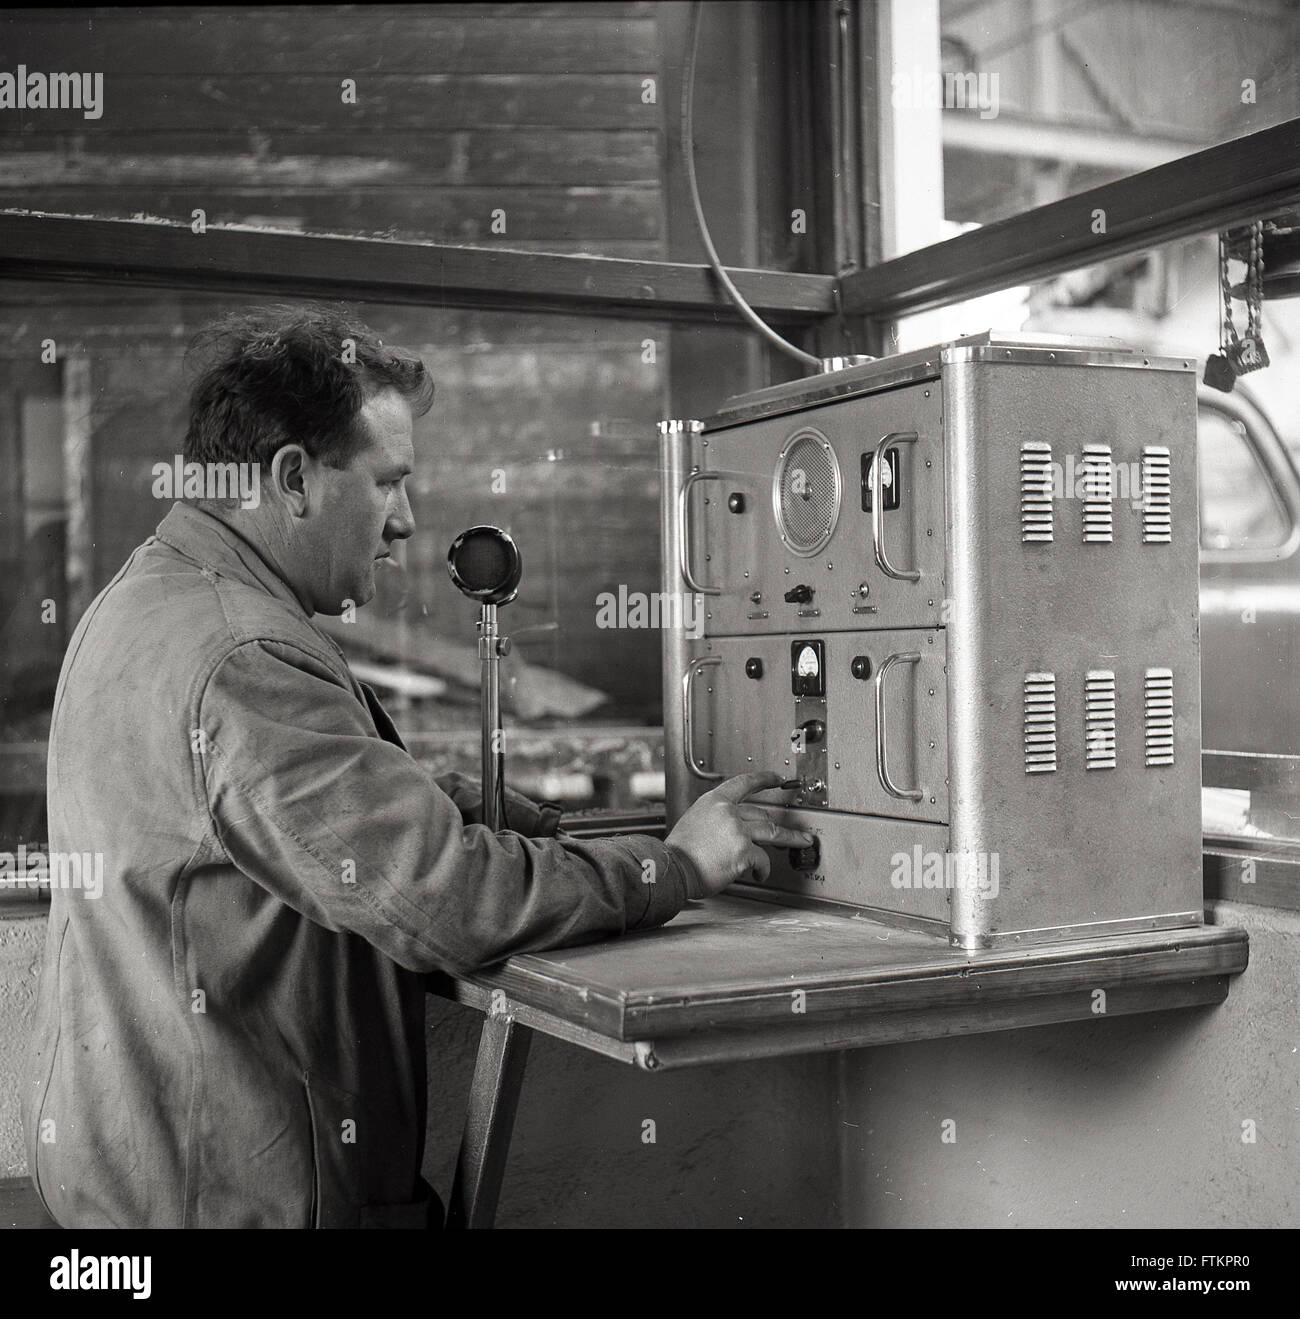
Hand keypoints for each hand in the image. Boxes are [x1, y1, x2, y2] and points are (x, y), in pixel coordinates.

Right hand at [666, 771, 814, 897]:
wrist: (673, 868)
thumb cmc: (679, 851)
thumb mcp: (694, 821)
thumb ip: (716, 818)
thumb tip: (734, 826)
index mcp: (714, 802)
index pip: (744, 783)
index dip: (764, 780)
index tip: (775, 779)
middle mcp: (728, 812)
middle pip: (763, 814)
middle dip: (777, 824)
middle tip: (791, 829)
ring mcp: (738, 831)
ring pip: (773, 833)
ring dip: (791, 838)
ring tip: (802, 841)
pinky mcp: (744, 852)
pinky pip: (762, 860)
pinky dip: (761, 869)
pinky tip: (757, 873)